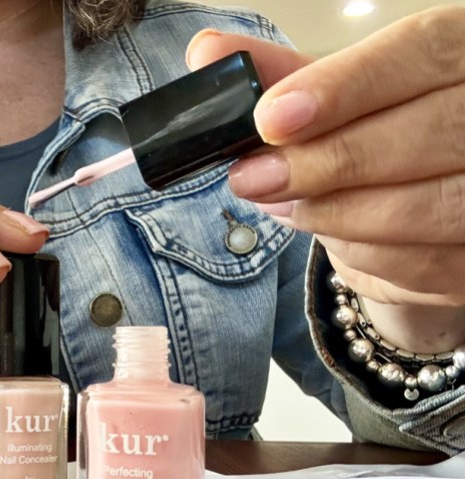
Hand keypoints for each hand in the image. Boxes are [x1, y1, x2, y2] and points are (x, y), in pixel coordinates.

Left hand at [186, 7, 464, 349]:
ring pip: (422, 207)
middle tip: (252, 178)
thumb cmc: (386, 132)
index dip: (346, 87)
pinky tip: (328, 233)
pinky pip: (422, 263)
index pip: (422, 52)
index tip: (271, 118)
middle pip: (427, 133)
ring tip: (281, 204)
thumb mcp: (341, 96)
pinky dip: (360, 253)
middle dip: (326, 162)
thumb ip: (283, 74)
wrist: (434, 202)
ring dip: (334, 213)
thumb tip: (207, 54)